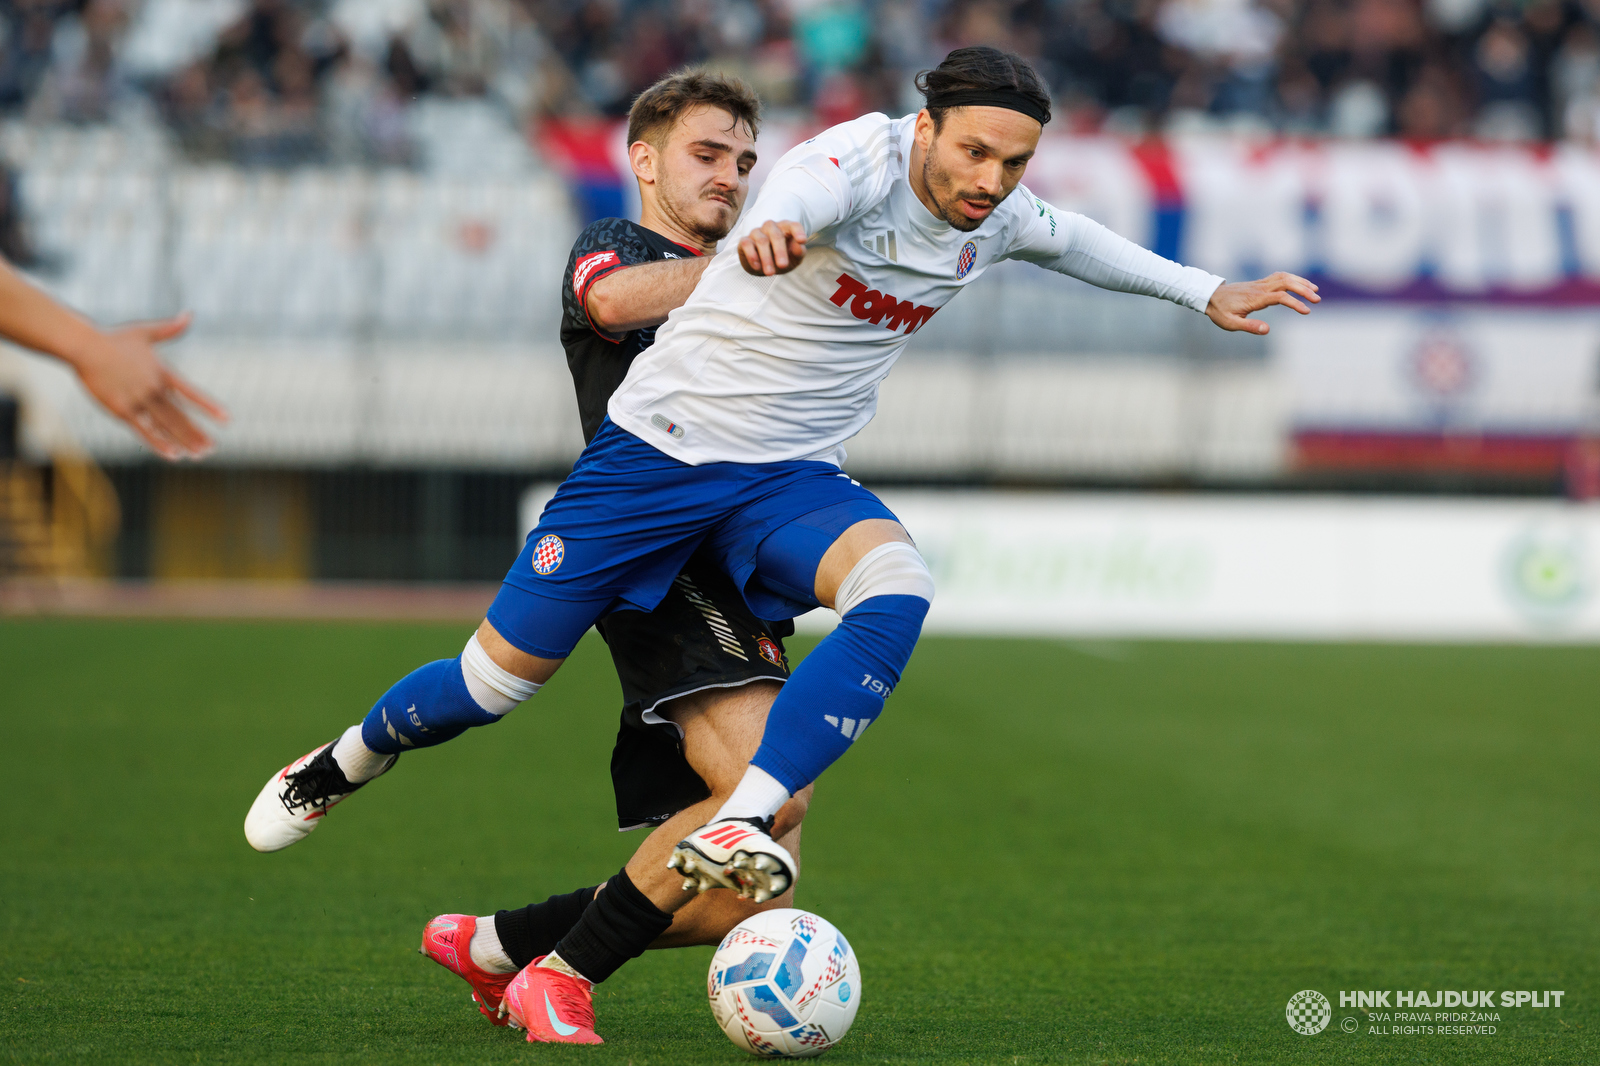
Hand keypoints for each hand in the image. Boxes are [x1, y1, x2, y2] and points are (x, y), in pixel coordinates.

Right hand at [70, 312, 227, 458]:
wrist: (84, 346)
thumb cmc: (113, 338)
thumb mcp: (145, 331)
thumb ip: (170, 328)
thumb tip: (189, 315)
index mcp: (162, 372)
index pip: (191, 393)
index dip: (208, 407)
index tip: (226, 419)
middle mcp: (154, 388)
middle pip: (180, 415)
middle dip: (197, 433)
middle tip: (212, 448)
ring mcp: (138, 400)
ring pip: (166, 425)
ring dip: (184, 440)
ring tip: (199, 454)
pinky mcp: (121, 409)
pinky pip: (143, 430)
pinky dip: (159, 443)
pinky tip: (173, 454)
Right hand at [738, 220, 807, 276]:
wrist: (763, 267)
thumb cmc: (782, 259)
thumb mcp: (794, 259)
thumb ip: (799, 252)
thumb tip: (800, 246)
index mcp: (786, 228)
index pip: (793, 226)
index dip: (798, 232)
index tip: (802, 241)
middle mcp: (771, 227)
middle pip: (776, 234)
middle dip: (780, 251)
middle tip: (783, 266)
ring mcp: (757, 232)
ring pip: (762, 240)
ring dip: (766, 257)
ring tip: (770, 273)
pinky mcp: (745, 241)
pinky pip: (746, 244)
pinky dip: (752, 256)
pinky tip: (757, 267)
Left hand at [1205, 272, 1319, 334]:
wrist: (1210, 297)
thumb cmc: (1220, 312)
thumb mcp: (1230, 324)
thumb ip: (1249, 326)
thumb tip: (1267, 330)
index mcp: (1255, 298)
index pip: (1280, 297)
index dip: (1295, 303)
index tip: (1306, 311)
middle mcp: (1260, 288)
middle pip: (1286, 283)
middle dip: (1304, 289)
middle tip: (1317, 300)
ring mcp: (1260, 283)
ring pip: (1284, 277)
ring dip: (1300, 282)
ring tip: (1314, 291)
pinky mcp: (1259, 283)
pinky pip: (1278, 276)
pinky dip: (1292, 278)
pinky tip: (1299, 284)